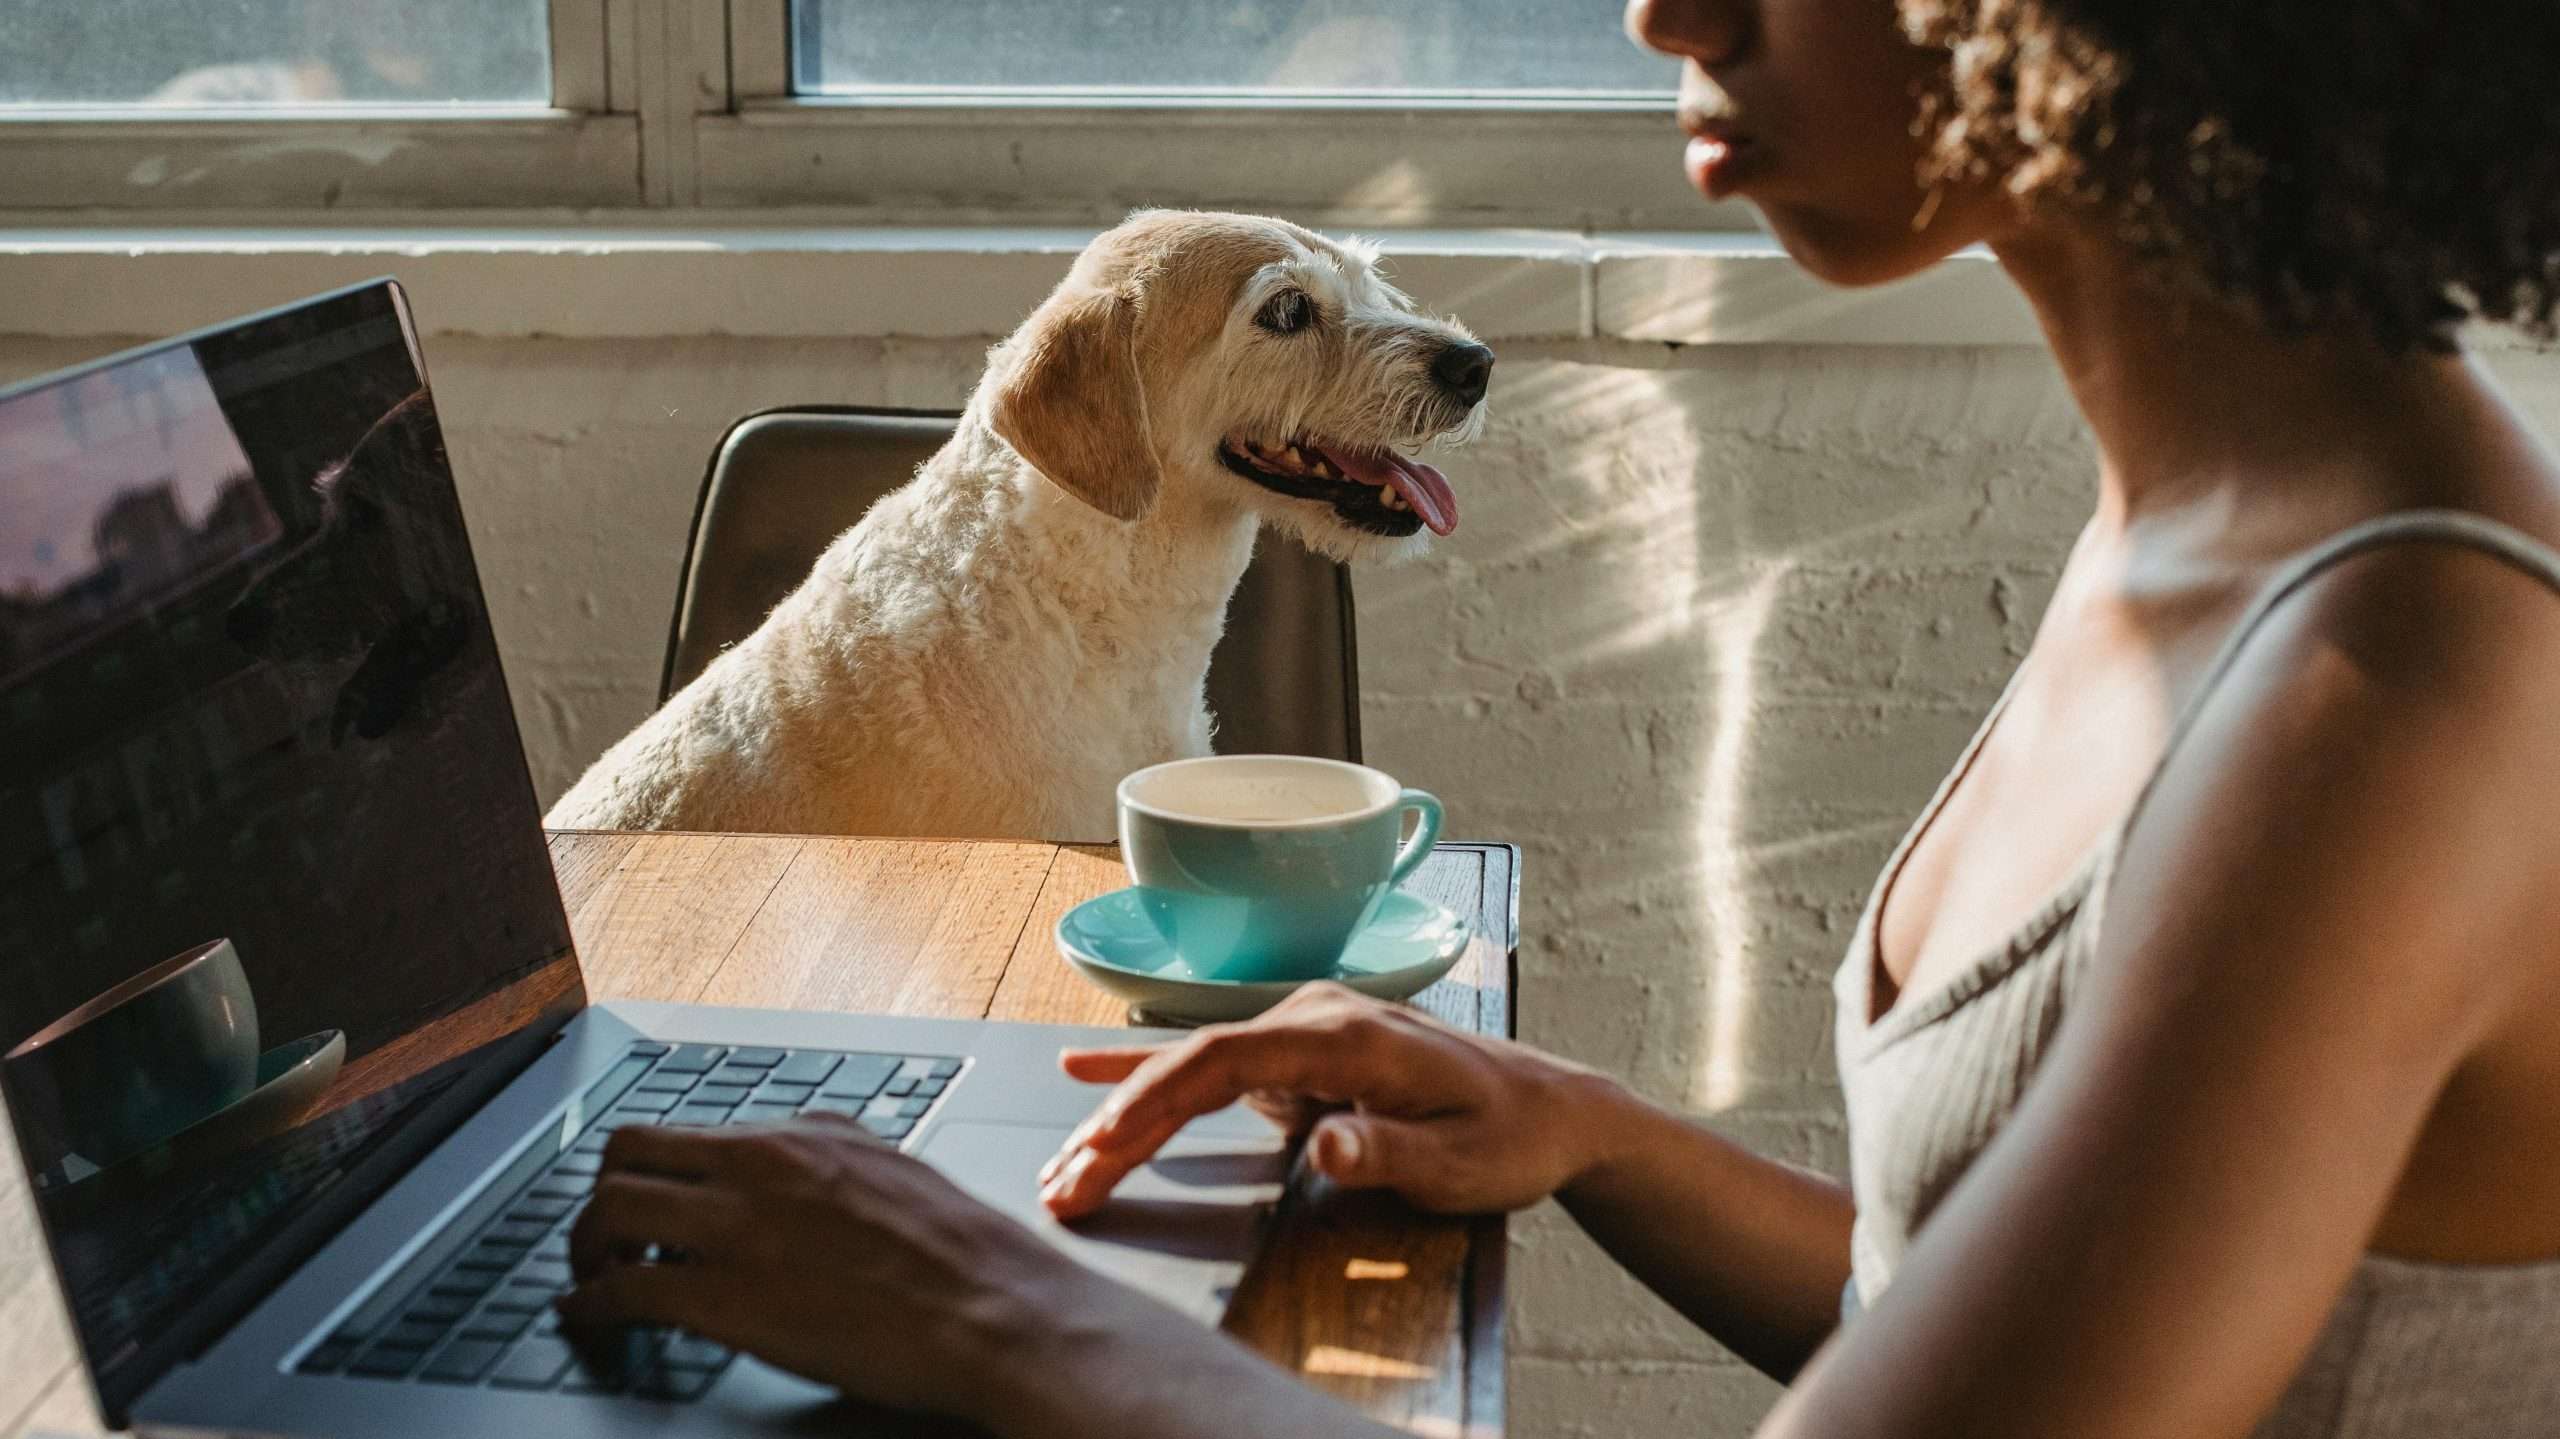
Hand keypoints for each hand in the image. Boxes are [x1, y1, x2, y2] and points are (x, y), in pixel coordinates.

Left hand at [561, 1113, 1097, 1425]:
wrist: (996, 1310)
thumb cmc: (967, 1258)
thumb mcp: (897, 1175)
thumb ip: (836, 1164)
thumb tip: (804, 1171)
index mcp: (806, 1134)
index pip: (691, 1129)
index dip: (655, 1172)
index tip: (648, 1203)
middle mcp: (762, 1164)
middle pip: (628, 1151)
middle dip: (603, 1197)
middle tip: (606, 1239)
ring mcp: (740, 1228)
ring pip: (609, 1210)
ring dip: (586, 1249)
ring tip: (593, 1280)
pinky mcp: (726, 1297)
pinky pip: (620, 1290)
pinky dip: (589, 1307)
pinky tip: (591, 1321)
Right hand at [1039, 982, 1623, 1219]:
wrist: (1550, 1109)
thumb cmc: (1509, 1138)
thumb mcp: (1460, 1164)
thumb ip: (1387, 1153)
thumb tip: (1323, 1145)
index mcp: (1346, 1036)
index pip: (1222, 1060)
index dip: (1153, 1104)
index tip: (1104, 1152)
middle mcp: (1315, 1017)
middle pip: (1192, 1064)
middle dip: (1118, 1124)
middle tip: (1063, 1185)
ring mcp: (1305, 1030)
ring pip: (1192, 1069)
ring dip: (1124, 1116)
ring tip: (1063, 1165)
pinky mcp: (1302, 1053)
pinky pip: (1213, 1064)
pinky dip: (1149, 1069)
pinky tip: (1087, 1070)